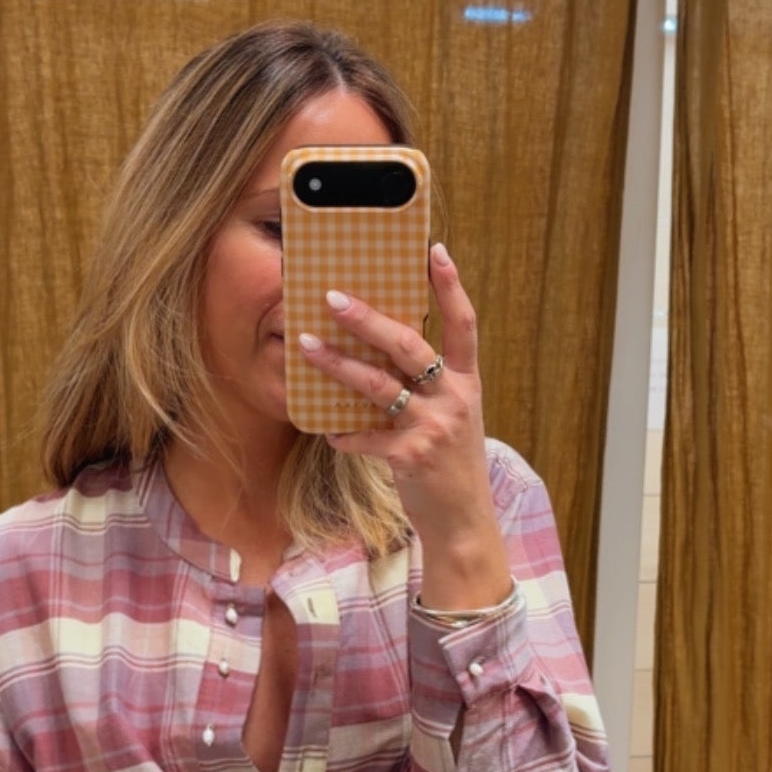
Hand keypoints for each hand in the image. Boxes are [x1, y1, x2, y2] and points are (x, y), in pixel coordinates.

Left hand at [298, 244, 512, 606]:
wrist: (463, 521)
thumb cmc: (449, 463)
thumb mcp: (452, 416)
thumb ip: (427, 385)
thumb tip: (378, 350)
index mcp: (466, 381)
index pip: (463, 324)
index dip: (451, 286)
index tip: (434, 250)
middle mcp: (454, 398)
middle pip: (408, 345)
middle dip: (367, 319)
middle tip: (331, 297)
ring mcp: (433, 427)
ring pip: (377, 386)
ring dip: (336, 364)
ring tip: (304, 345)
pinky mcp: (411, 457)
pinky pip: (365, 437)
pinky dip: (342, 432)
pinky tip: (325, 429)